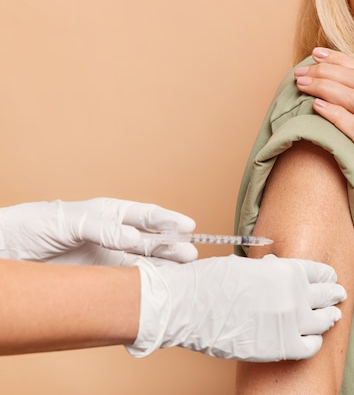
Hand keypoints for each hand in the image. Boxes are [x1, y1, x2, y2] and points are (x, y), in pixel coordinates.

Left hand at [0, 198, 196, 264]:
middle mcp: (114, 236)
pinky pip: (128, 281)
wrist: (6, 252)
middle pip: (151, 241)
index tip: (188, 225)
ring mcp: (109, 259)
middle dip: (172, 246)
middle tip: (190, 254)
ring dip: (164, 266)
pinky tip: (161, 285)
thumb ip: (102, 228)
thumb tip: (135, 239)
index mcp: (109, 213)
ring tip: (184, 270)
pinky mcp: (100, 280)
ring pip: (144, 263)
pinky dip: (146, 283)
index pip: (145, 215)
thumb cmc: (32, 225)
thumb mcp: (68, 220)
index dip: (168, 220)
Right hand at [127, 254, 346, 360]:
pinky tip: (313, 339)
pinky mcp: (282, 347)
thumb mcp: (246, 267)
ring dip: (329, 317)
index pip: (318, 271)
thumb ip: (269, 271)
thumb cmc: (209, 283)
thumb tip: (276, 269)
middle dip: (333, 294)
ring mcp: (291, 321)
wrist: (188, 308)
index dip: (326, 275)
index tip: (329, 278)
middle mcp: (294, 294)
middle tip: (338, 295)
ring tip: (332, 316)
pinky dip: (315, 342)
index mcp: (286, 270)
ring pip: (324, 320)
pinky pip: (311, 346)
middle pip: (326, 294)